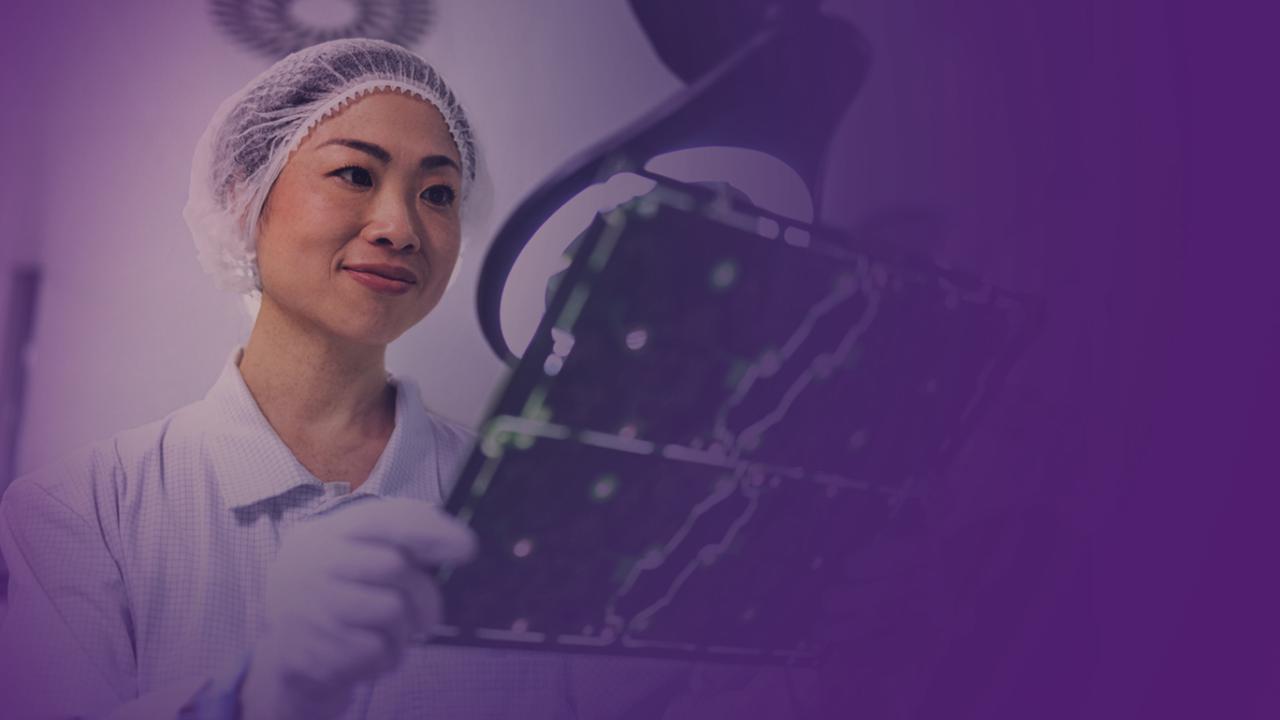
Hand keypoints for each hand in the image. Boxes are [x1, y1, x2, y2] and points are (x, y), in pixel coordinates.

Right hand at [240, 497, 475, 719]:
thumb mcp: (355, 548)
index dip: (429, 531)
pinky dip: (389, 656)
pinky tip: (372, 651)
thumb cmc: (340, 587)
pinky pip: (379, 652)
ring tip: (393, 633)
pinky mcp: (315, 652)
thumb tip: (454, 537)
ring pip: (391, 612)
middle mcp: (314, 564)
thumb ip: (399, 533)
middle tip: (429, 614)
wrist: (288, 647)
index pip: (382, 519)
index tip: (468, 549)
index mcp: (327, 533)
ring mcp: (311, 608)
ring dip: (406, 629)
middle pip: (394, 567)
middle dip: (424, 593)